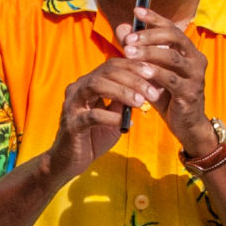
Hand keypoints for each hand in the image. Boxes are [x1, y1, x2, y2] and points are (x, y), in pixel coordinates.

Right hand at [44, 59, 152, 180]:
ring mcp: (72, 104)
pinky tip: (126, 123)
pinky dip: (112, 117)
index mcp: (88, 82)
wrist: (70, 160)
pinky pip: (93, 115)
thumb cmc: (94, 136)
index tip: (155, 72)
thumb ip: (126, 100)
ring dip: (122, 92)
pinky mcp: (72, 123)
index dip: (134, 66)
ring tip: (141, 102)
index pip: (112, 65)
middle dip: (133, 78)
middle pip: (107, 71)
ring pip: (97, 86)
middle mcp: (78, 88)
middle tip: (152, 90)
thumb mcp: (114, 115)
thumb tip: (150, 86)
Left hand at [127, 8, 211, 152]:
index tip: (136, 11)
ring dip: (149, 53)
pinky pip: (171, 80)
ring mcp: (196, 76)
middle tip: (128, 39)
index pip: (172, 28)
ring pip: (172, 57)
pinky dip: (155, 74)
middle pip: (175, 37)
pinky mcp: (190, 93)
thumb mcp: (150, 70)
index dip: (155, 18)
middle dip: (150, 36)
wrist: (186, 125)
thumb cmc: (167, 95)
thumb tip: (120, 27)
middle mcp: (196, 59)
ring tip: (128, 52)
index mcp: (188, 50)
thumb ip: (137, 49)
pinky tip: (141, 72)